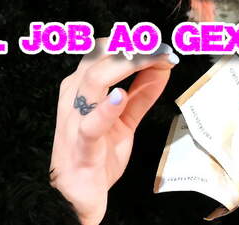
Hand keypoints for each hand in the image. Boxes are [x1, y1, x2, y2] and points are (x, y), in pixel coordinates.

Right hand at [49, 38, 179, 224]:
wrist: (76, 196)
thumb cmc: (96, 152)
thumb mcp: (124, 118)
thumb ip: (142, 93)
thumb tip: (163, 66)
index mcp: (81, 84)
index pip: (104, 49)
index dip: (134, 42)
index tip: (161, 43)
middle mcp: (74, 94)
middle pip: (100, 56)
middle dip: (134, 46)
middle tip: (164, 48)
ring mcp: (75, 118)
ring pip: (94, 79)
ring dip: (127, 65)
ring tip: (154, 60)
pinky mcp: (81, 145)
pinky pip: (91, 124)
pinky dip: (106, 109)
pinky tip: (120, 97)